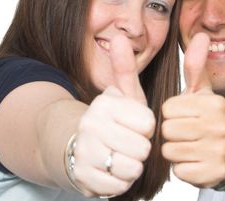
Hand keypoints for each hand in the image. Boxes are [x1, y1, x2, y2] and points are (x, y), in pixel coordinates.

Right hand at [73, 35, 154, 196]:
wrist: (77, 145)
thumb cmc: (111, 120)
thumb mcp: (122, 94)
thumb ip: (125, 68)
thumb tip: (119, 38)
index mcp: (105, 103)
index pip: (148, 124)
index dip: (146, 128)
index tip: (133, 124)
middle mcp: (90, 125)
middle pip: (142, 148)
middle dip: (139, 149)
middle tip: (126, 142)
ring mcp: (84, 152)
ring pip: (131, 169)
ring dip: (130, 167)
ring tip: (118, 155)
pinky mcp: (81, 177)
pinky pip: (118, 186)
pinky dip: (118, 182)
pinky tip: (108, 169)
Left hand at [161, 33, 224, 187]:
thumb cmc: (206, 117)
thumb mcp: (201, 90)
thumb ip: (196, 64)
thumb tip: (201, 34)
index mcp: (213, 103)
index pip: (167, 109)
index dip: (170, 114)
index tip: (184, 116)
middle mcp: (219, 125)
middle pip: (167, 130)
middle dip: (171, 133)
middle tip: (185, 133)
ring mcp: (218, 150)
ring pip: (170, 151)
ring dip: (175, 151)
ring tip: (189, 146)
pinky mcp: (214, 173)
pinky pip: (179, 171)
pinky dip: (183, 168)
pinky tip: (195, 161)